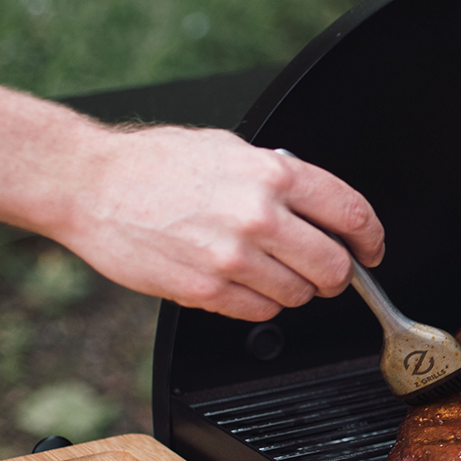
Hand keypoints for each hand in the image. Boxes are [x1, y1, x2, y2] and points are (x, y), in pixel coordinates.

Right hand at [49, 126, 384, 320]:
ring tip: (269, 268)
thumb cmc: (155, 164)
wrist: (90, 185)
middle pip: (334, 267)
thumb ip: (280, 177)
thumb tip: (319, 206)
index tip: (370, 250)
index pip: (351, 214)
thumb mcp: (230, 149)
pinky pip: (259, 311)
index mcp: (273, 175)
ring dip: (295, 289)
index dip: (370, 239)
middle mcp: (259, 216)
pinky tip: (241, 281)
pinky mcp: (206, 290)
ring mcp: (233, 258)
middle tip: (326, 270)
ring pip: (299, 294)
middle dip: (337, 274)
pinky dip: (260, 303)